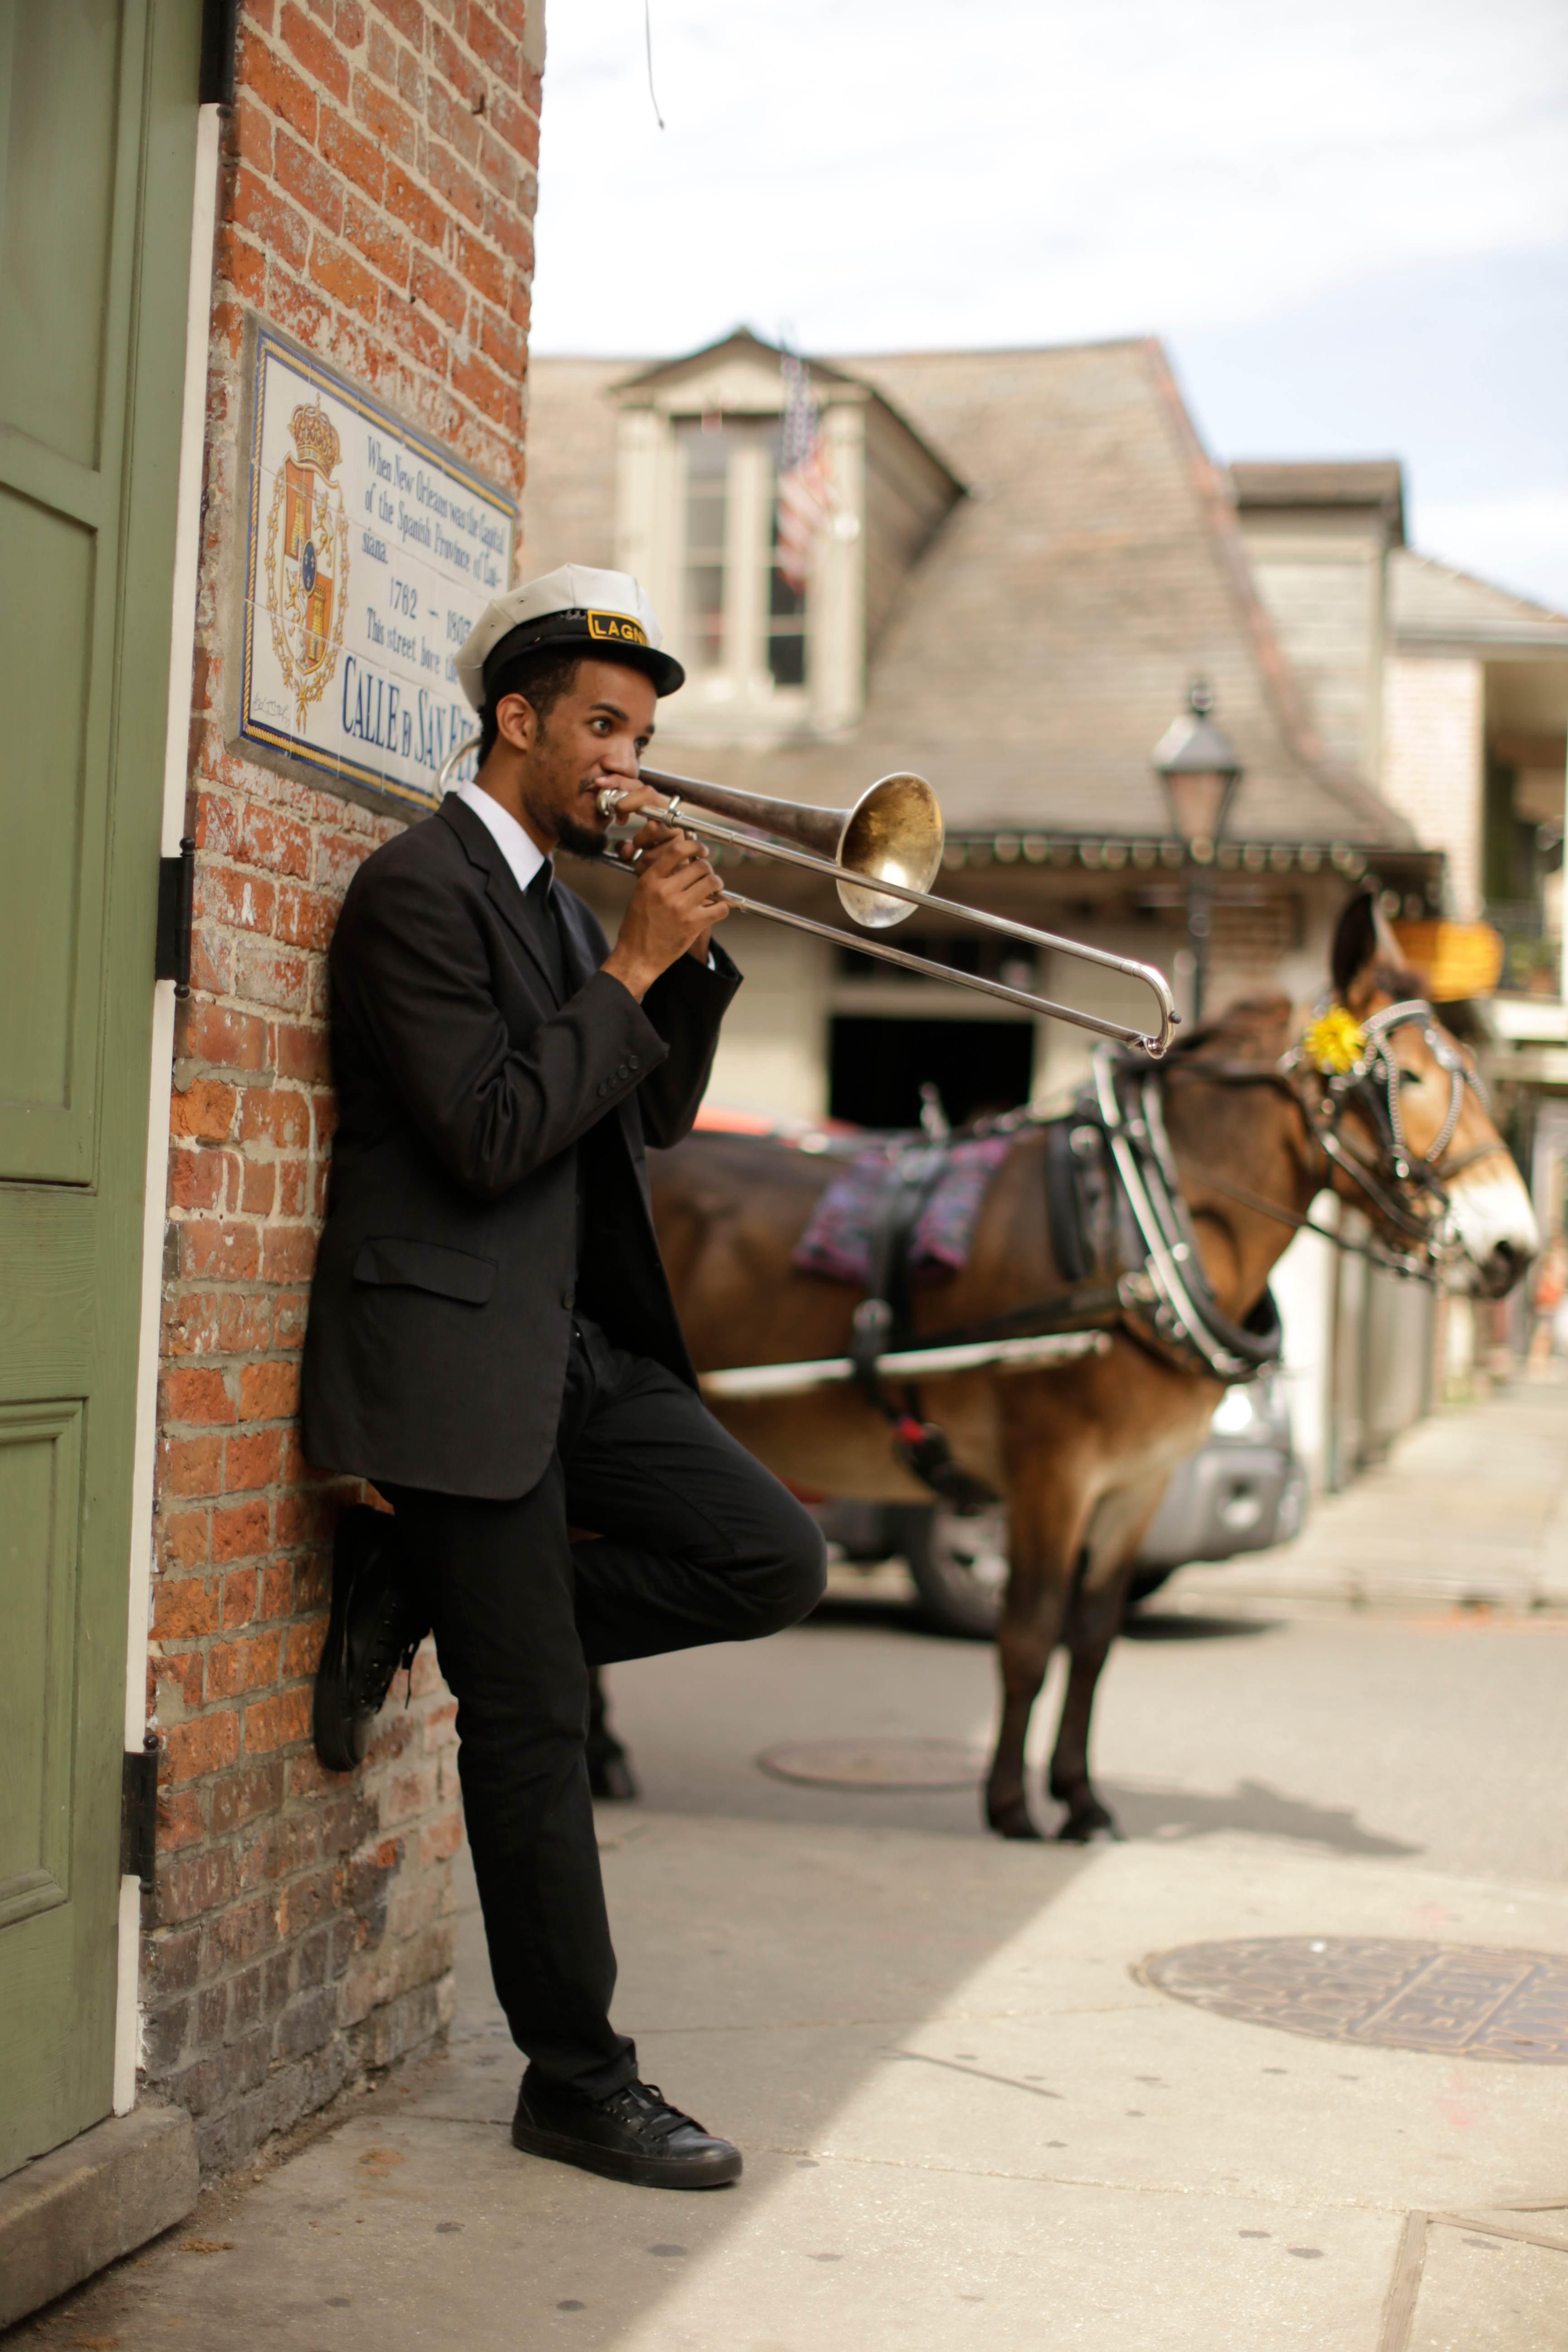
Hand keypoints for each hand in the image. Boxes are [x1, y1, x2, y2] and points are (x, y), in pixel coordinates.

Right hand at [601, 831, 727, 999]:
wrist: (638, 956)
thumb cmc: (638, 926)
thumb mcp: (641, 895)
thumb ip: (659, 877)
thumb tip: (683, 862)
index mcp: (651, 880)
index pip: (677, 850)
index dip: (694, 846)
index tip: (702, 850)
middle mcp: (666, 891)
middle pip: (700, 866)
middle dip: (708, 870)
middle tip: (708, 877)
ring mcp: (680, 907)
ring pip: (713, 883)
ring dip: (717, 885)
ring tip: (714, 891)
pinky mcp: (693, 924)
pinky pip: (720, 907)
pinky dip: (722, 907)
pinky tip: (716, 909)